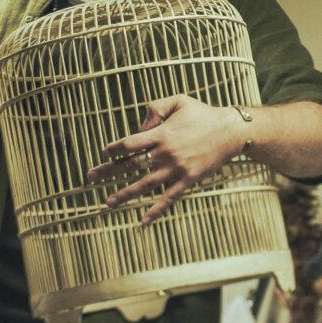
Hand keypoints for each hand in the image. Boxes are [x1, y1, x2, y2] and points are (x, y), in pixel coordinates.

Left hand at [92, 94, 254, 222]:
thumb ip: (155, 107)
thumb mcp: (179, 100)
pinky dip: (155, 211)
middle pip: (130, 165)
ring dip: (125, 194)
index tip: (105, 153)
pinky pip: (168, 199)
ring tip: (108, 203)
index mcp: (161, 133)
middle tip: (90, 178)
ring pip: (145, 185)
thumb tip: (140, 125)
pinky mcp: (188, 181)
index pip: (129, 144)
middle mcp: (165, 153)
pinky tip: (143, 222)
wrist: (231, 131)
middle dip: (108, 172)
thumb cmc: (203, 114)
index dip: (114, 149)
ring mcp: (176, 169)